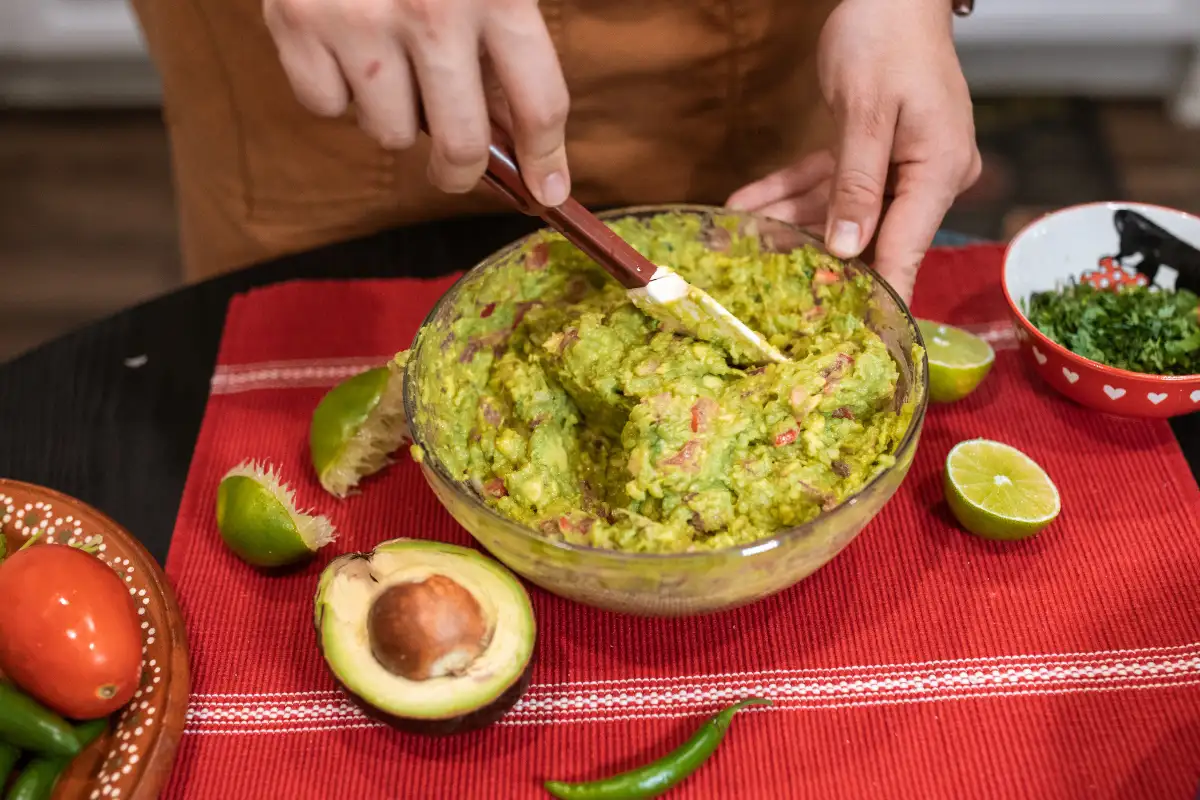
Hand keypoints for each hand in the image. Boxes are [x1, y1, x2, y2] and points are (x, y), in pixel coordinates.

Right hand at [263, 0, 571, 205]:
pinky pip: (325, 107)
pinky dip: (336, 93)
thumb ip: (505, 33)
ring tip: (392, 69)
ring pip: (389, 134)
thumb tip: (516, 130)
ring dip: (395, 118)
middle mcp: (431, 11)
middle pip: (461, 144)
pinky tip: (345, 50)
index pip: (540, 102)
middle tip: (457, 167)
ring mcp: (359, 20)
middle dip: (461, 171)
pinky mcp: (296, 21)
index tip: (547, 191)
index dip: (547, 159)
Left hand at [726, 0, 980, 300]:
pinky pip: (829, 183)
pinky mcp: (872, 152)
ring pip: (840, 210)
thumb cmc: (886, 38)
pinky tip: (747, 204)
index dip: (878, 295)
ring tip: (742, 239)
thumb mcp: (864, 111)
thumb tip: (846, 248)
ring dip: (789, 223)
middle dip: (815, 257)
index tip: (853, 338)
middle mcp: (925, 175)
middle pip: (870, 234)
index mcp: (938, 170)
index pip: (906, 248)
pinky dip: (791, 192)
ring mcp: (900, 165)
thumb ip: (854, 183)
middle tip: (769, 285)